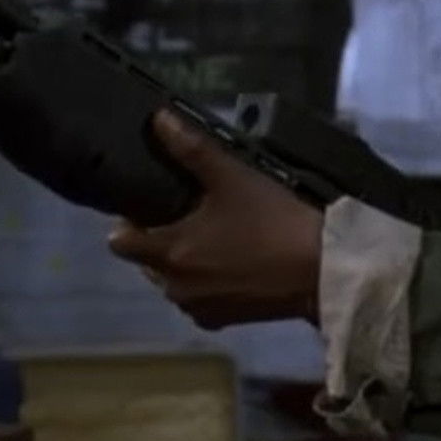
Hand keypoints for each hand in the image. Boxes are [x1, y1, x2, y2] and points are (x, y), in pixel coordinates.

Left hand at [105, 109, 322, 328]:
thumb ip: (191, 148)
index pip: (118, 242)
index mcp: (169, 252)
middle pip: (145, 262)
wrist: (322, 270)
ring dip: (182, 264)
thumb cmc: (273, 221)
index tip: (152, 205)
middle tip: (190, 215)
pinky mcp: (223, 321)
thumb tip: (158, 119)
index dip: (128, 221)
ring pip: (172, 283)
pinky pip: (198, 300)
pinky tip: (233, 265)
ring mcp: (198, 309)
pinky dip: (206, 284)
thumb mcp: (232, 177)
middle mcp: (175, 288)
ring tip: (214, 239)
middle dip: (158, 240)